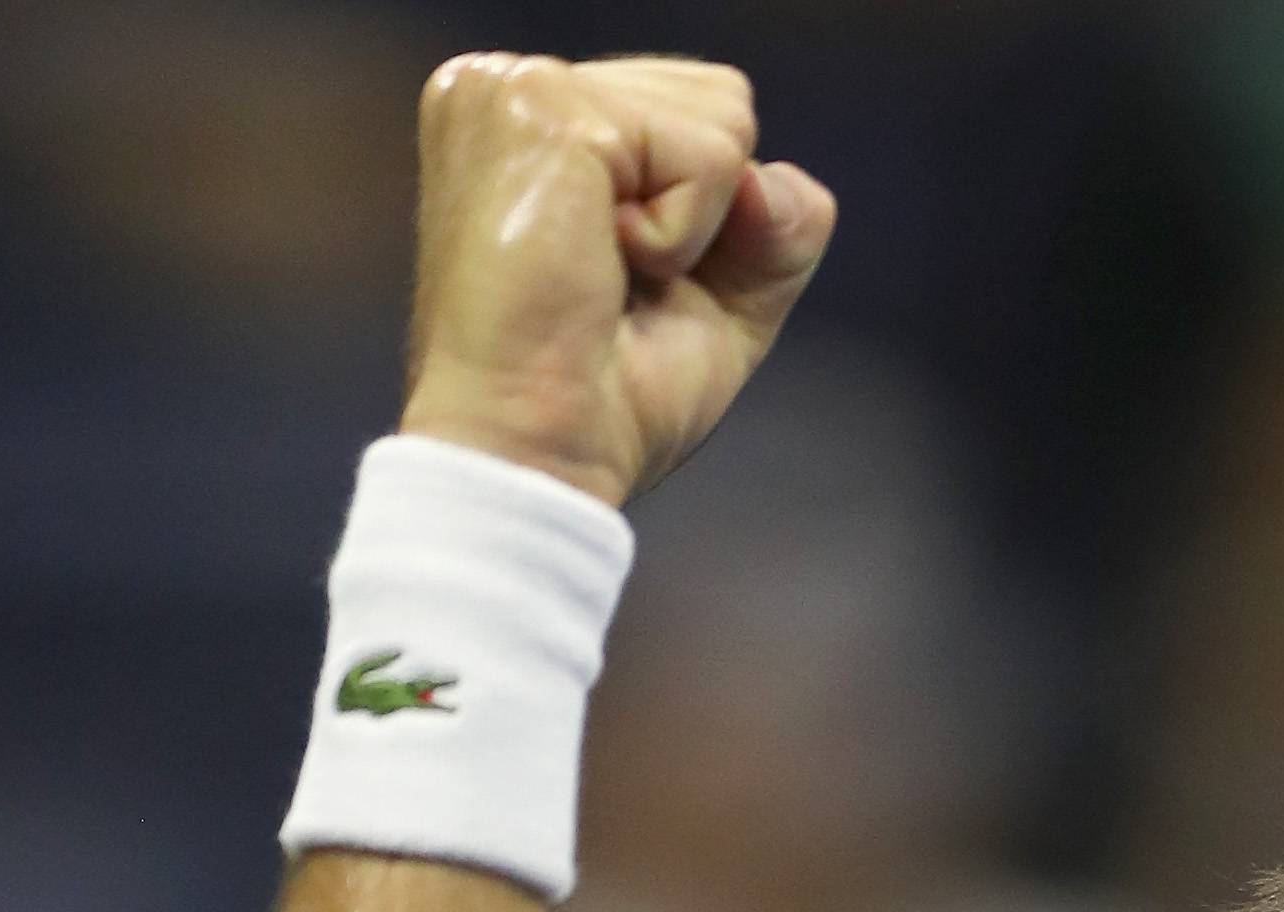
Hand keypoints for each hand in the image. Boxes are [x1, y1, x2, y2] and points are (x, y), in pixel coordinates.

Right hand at [396, 53, 836, 506]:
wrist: (534, 457)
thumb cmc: (602, 400)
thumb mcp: (720, 301)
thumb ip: (776, 225)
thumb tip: (773, 182)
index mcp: (531, 116)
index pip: (701, 108)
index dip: (706, 218)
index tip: (613, 282)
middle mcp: (506, 82)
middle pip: (724, 100)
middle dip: (705, 218)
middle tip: (607, 286)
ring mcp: (518, 87)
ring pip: (724, 120)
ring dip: (692, 231)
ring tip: (596, 277)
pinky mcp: (545, 111)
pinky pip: (709, 157)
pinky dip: (682, 239)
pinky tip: (597, 271)